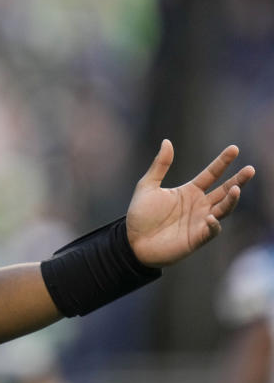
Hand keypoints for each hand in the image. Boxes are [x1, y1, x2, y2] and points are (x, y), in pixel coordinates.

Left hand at [126, 139, 254, 266]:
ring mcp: (200, 221)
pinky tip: (212, 218)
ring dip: (231, 200)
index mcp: (189, 192)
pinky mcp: (197, 238)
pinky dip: (214, 224)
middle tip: (250, 169)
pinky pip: (211, 230)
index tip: (234, 148)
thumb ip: (160, 165)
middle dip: (238, 180)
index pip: (211, 174)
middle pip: (224, 191)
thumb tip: (167, 141)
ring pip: (223, 209)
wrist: (132, 242)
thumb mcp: (147, 186)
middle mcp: (199, 205)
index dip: (222, 162)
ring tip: (235, 189)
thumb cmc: (140, 215)